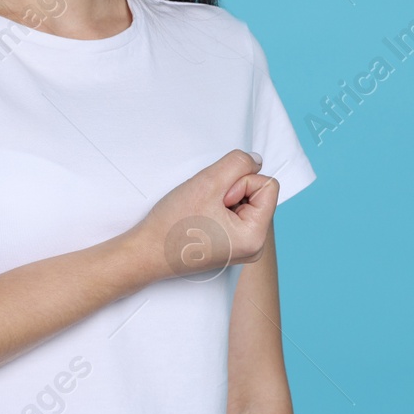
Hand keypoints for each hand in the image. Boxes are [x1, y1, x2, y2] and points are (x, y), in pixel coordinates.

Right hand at [131, 149, 278, 281]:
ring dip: (224, 198)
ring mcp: (243, 248)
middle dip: (232, 190)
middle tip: (205, 206)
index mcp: (255, 237)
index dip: (241, 182)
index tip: (216, 199)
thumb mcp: (208, 182)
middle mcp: (255, 247)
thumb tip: (257, 161)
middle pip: (259, 194)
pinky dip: (220, 208)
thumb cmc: (172, 225)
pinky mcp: (231, 246)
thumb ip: (238, 163)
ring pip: (246, 201)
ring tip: (201, 212)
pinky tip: (201, 217)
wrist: (145, 252)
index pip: (268, 186)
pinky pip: (236, 213)